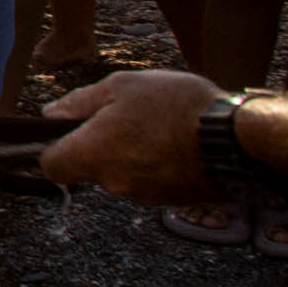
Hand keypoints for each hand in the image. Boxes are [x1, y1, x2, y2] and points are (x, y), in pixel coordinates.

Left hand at [36, 69, 221, 205]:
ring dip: (130, 154)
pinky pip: (150, 181)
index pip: (51, 165)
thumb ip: (80, 102)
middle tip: (125, 117)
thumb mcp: (122, 86)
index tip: (71, 130)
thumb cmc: (176, 106)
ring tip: (159, 127)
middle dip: (99, 146)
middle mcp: (112, 181)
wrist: (236, 140)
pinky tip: (176, 143)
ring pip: (120, 174)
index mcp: (91, 154)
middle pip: (88, 168)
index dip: (55, 147)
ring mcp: (142, 194)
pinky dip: (156, 165)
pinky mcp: (170, 200)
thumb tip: (52, 113)